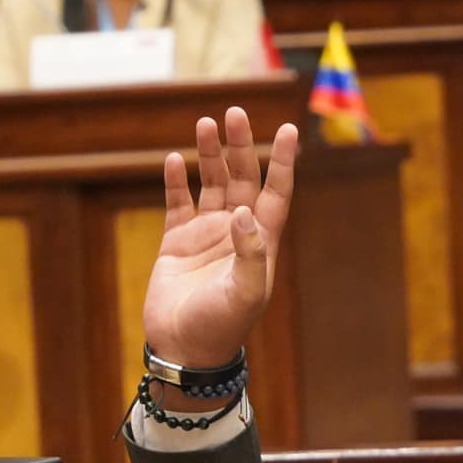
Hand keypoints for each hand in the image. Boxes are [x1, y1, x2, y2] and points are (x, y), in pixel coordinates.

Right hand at [142, 107, 299, 370]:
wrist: (185, 349)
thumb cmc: (222, 325)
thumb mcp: (245, 291)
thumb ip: (250, 252)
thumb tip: (244, 211)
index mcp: (260, 241)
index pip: (276, 192)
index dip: (282, 161)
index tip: (288, 128)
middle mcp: (236, 232)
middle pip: (242, 178)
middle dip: (240, 145)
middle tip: (233, 112)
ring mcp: (206, 235)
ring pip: (211, 184)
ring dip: (209, 154)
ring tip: (205, 123)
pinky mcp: (176, 242)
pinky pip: (178, 203)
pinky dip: (176, 181)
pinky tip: (175, 159)